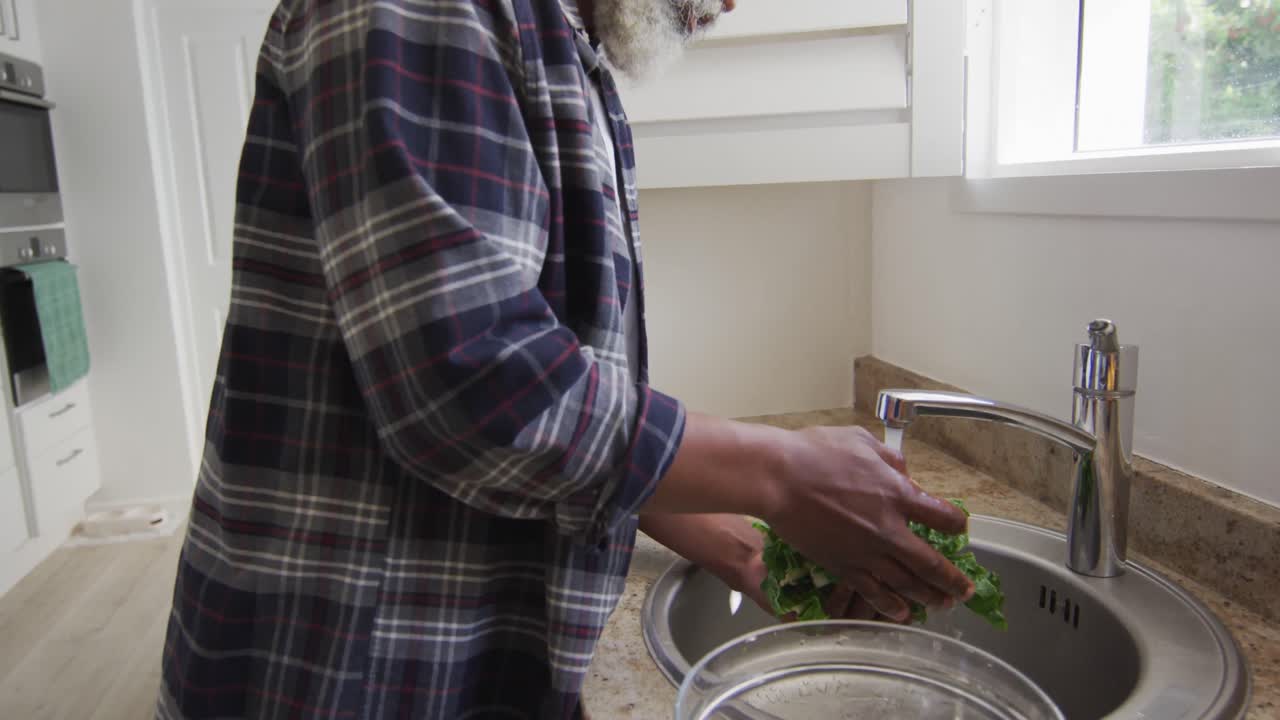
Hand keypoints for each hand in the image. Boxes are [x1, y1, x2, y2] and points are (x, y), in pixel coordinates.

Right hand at [761, 426, 973, 621]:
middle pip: (932, 563)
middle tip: (964, 591)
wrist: (778, 478)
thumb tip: (902, 470)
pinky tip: (901, 612)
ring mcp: (866, 552)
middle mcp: (889, 529)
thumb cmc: (814, 453)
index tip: (959, 530)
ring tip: (941, 604)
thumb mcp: (860, 441)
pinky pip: (873, 592)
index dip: (956, 525)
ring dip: (929, 596)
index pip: (943, 517)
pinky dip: (890, 605)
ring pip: (907, 582)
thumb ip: (889, 458)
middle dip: (953, 580)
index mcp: (898, 494)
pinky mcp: (843, 566)